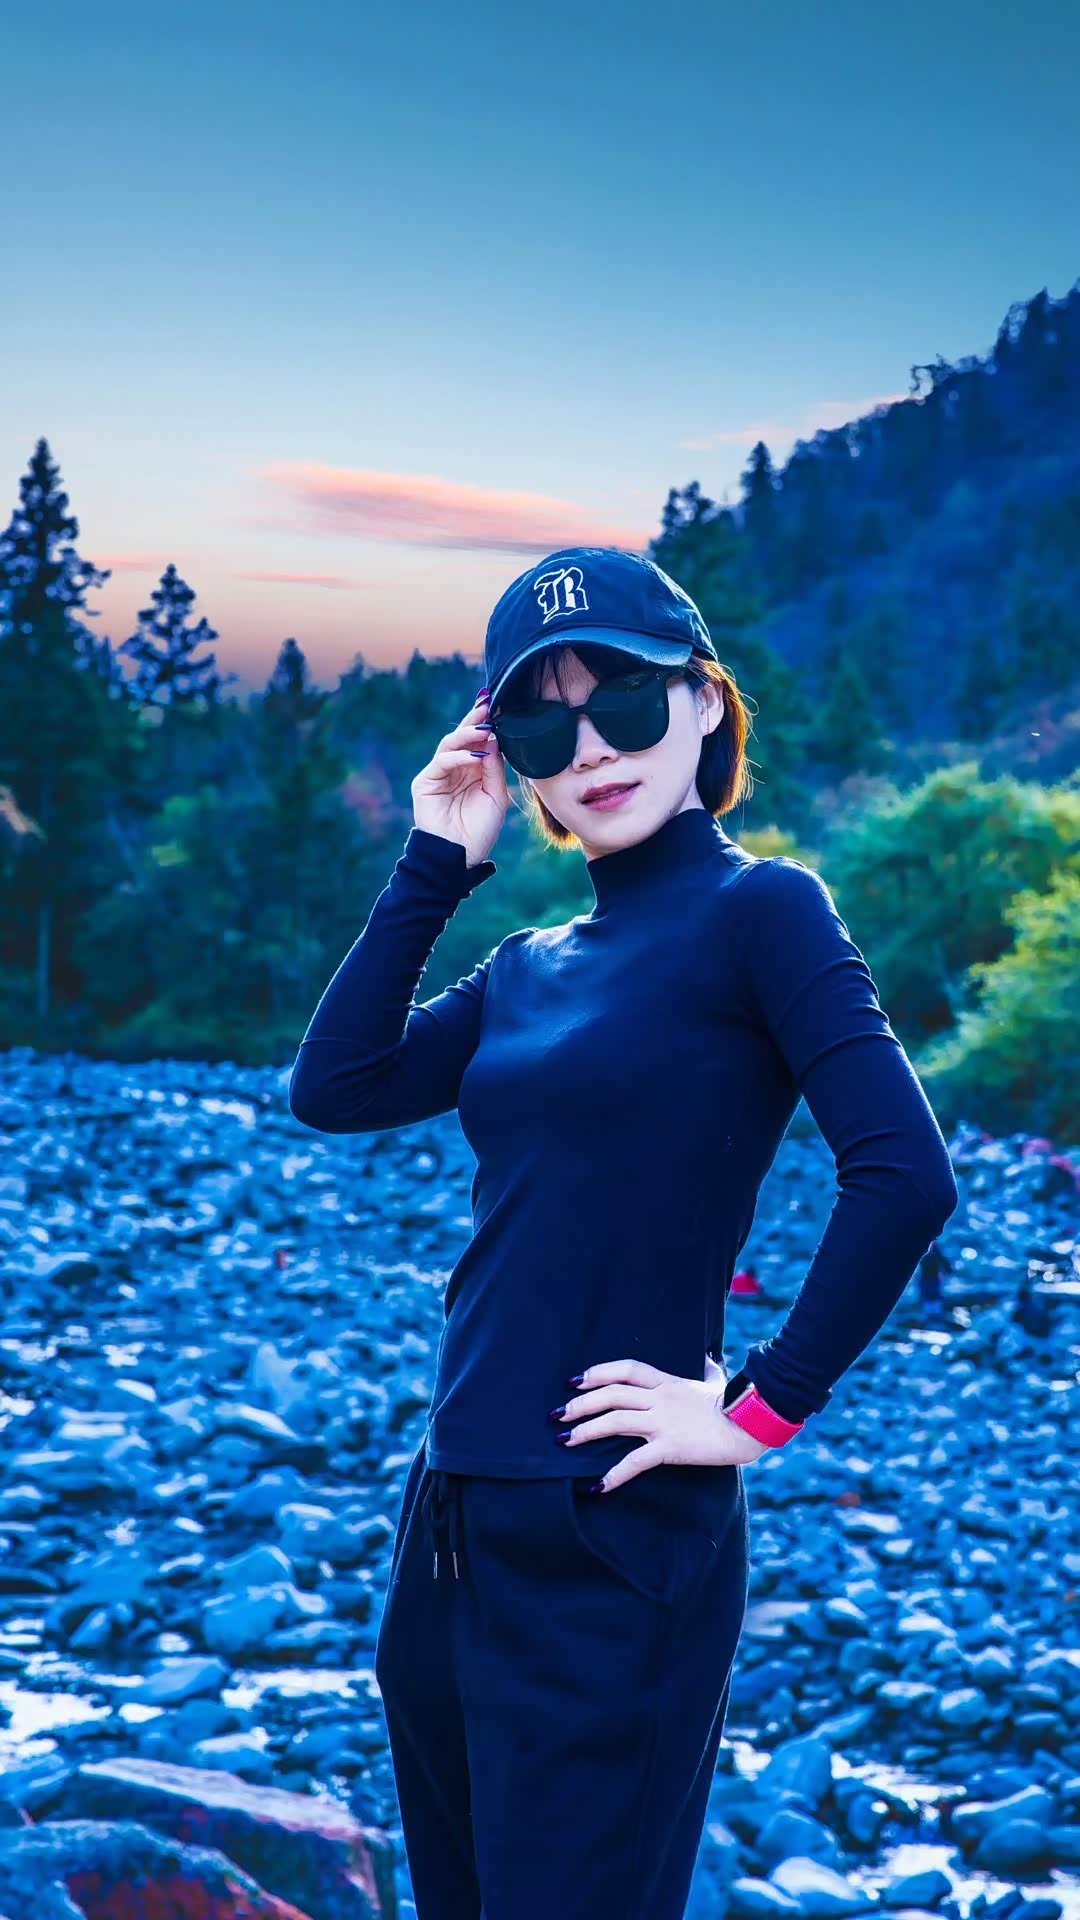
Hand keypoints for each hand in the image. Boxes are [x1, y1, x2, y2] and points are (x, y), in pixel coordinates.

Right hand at [412, 689, 508, 867]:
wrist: (460, 856)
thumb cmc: (480, 830)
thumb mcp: (496, 796)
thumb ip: (494, 768)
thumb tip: (493, 738)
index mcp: (473, 770)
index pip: (478, 741)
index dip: (486, 723)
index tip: (498, 704)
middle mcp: (456, 768)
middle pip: (463, 737)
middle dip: (475, 719)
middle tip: (487, 704)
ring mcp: (439, 774)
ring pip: (450, 744)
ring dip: (467, 734)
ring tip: (485, 729)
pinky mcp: (425, 782)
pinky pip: (441, 762)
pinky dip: (458, 756)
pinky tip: (475, 755)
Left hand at [554, 1356, 769, 1490]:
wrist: (751, 1424)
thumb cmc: (736, 1404)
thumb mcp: (716, 1382)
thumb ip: (707, 1370)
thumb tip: (708, 1357)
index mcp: (668, 1382)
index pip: (626, 1369)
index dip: (598, 1373)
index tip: (575, 1381)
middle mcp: (660, 1398)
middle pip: (611, 1394)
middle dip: (580, 1404)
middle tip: (558, 1415)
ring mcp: (663, 1422)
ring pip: (615, 1420)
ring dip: (586, 1431)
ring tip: (565, 1441)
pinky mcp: (670, 1447)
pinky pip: (635, 1461)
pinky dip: (614, 1475)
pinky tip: (598, 1487)